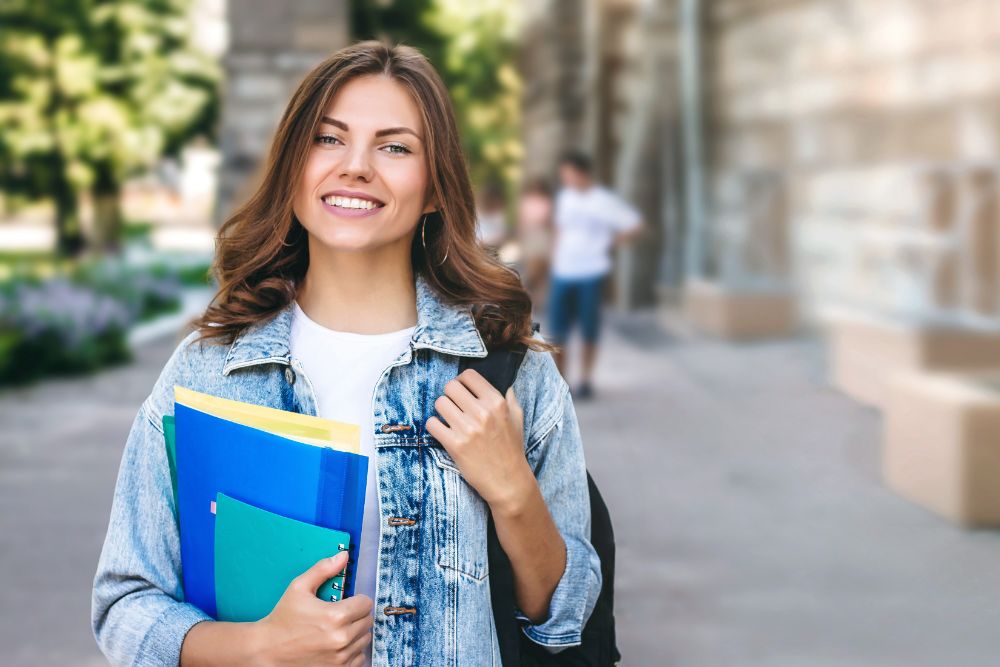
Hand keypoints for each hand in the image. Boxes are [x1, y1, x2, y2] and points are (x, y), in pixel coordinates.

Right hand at [254, 551, 372, 665]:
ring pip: (365, 638)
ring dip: (355, 632)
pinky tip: (337, 644)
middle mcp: (342, 639)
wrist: (268, 650)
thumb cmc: (283, 618)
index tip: (346, 602)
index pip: (366, 603)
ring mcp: (341, 657)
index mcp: (336, 617)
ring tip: (337, 629)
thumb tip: (343, 556)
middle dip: (357, 614)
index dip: (357, 600)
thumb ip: (323, 570)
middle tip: (340, 614)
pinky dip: (352, 650)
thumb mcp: (299, 588)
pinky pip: (360, 657)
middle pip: (367, 620)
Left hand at [425, 369, 534, 514]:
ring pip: (439, 403)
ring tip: (449, 420)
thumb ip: (511, 400)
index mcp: (497, 402)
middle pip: (450, 387)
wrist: (508, 482)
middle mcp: (482, 412)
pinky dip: (434, 427)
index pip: (469, 375)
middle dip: (450, 395)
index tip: (462, 390)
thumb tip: (507, 386)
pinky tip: (443, 432)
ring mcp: (468, 429)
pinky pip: (432, 424)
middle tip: (454, 406)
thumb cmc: (512, 450)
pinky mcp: (455, 445)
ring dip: (442, 411)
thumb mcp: (517, 420)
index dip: (462, 381)